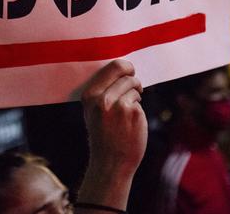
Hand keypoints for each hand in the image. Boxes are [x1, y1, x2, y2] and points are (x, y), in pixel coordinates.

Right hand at [76, 60, 147, 210]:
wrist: (111, 162)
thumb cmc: (104, 134)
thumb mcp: (92, 111)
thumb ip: (102, 91)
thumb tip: (122, 68)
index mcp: (89, 95)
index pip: (112, 66)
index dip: (125, 67)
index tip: (129, 71)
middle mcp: (102, 98)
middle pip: (125, 73)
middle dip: (132, 78)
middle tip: (136, 86)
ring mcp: (118, 105)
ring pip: (134, 86)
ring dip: (135, 95)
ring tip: (128, 112)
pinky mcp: (133, 113)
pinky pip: (139, 101)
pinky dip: (138, 109)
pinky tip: (131, 123)